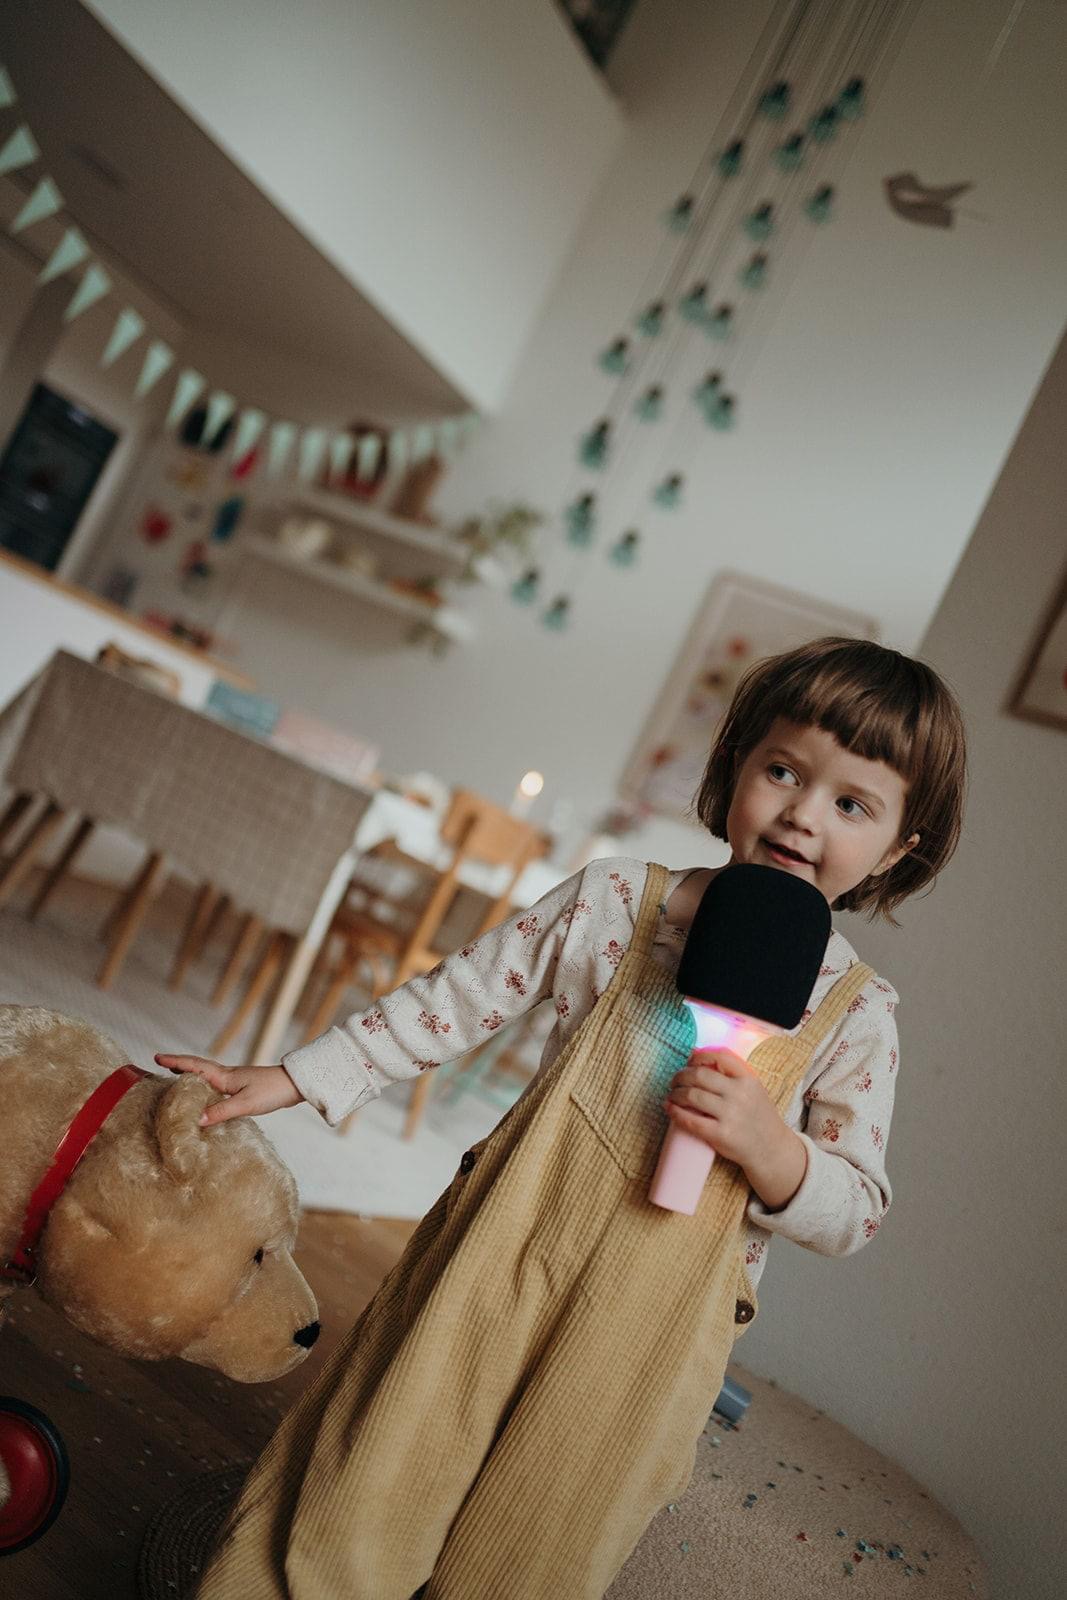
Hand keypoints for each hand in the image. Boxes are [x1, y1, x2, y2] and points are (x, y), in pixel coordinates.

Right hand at [154, 1054, 301, 1126]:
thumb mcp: (246, 1103)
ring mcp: (235, 1081)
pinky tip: (205, 1094)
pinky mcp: (242, 1088)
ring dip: (190, 1074)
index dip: (175, 1062)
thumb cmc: (272, 1091)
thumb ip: (222, 1111)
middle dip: (179, 1065)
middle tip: (160, 1063)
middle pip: (198, 1067)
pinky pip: (216, 1084)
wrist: (295, 1085)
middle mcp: (227, 1075)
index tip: (157, 1057)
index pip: (195, 1066)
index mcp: (225, 1076)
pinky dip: (204, 1085)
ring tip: (176, 1076)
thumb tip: (197, 1120)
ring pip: (207, 1075)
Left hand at [663, 1048, 786, 1170]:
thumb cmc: (758, 1117)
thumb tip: (695, 1053)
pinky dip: (675, 1112)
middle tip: (674, 1081)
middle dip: (681, 1075)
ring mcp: (730, 1114)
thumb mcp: (753, 1089)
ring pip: (691, 1095)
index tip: (689, 1061)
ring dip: (675, 1093)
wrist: (772, 1149)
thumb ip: (731, 1073)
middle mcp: (740, 1094)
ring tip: (672, 1095)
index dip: (700, 1055)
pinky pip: (690, 1120)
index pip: (720, 1056)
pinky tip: (670, 1108)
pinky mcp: (720, 1134)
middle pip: (700, 1075)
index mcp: (748, 1079)